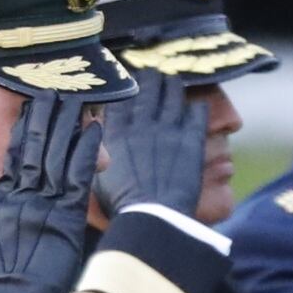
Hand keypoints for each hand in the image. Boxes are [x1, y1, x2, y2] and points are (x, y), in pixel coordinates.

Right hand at [0, 91, 104, 292]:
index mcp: (1, 197)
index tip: (32, 106)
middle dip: (47, 115)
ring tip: (79, 99)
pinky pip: (80, 175)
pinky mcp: (68, 216)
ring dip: (70, 124)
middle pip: (37, 144)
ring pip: (59, 153)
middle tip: (56, 90)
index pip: (14, 153)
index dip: (25, 127)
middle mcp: (23, 193)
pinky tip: (95, 130)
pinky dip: (87, 151)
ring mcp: (46, 202)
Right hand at [95, 80, 210, 219]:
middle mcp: (143, 123)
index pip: (122, 96)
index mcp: (117, 131)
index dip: (127, 85)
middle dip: (152, 79)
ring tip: (173, 83)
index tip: (130, 82)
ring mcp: (169, 128)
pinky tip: (196, 107)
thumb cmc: (121, 204)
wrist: (152, 217)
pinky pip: (198, 111)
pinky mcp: (192, 139)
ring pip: (174, 93)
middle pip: (149, 88)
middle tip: (154, 75)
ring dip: (174, 86)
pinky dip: (197, 107)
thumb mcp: (97, 174)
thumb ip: (96, 148)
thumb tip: (95, 129)